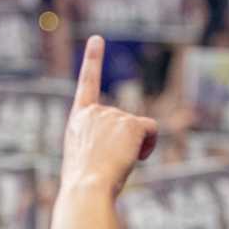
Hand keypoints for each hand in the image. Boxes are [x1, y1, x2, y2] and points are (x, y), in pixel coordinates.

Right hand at [59, 36, 155, 192]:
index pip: (86, 85)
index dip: (92, 60)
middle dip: (123, 144)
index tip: (98, 39)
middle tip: (108, 165)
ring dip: (133, 148)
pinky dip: (148, 144)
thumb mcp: (84, 162)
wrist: (86, 189)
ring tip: (114, 164)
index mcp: (78, 121)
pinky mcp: (129, 123)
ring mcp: (111, 115)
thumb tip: (116, 157)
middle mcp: (93, 112)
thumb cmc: (83, 187)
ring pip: (137, 130)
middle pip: (123, 123)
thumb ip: (97, 148)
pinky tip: (135, 157)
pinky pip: (151, 130)